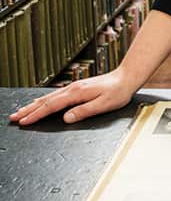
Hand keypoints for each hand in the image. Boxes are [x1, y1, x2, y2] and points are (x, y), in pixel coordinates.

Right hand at [8, 67, 136, 125]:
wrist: (127, 77)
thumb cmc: (118, 91)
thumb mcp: (104, 104)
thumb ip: (85, 111)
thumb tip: (66, 118)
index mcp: (77, 93)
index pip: (51, 106)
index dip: (36, 115)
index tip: (23, 122)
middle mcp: (73, 89)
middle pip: (45, 101)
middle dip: (28, 110)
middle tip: (14, 118)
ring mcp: (74, 87)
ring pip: (49, 97)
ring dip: (33, 105)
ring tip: (21, 111)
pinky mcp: (77, 88)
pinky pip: (55, 96)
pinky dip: (44, 100)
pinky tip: (40, 102)